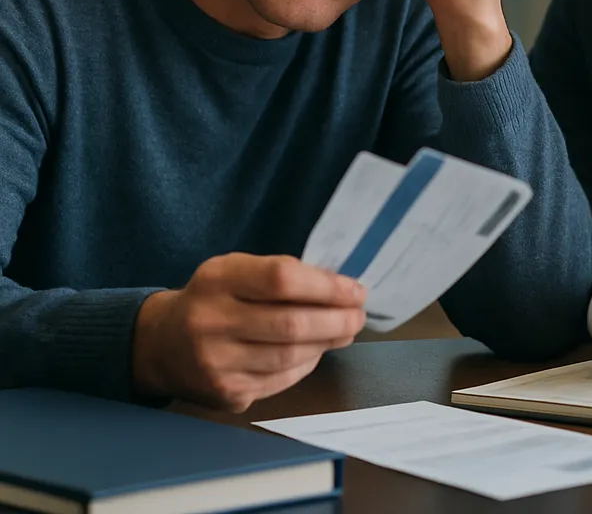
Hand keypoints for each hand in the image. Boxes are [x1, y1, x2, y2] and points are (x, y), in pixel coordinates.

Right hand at [132, 253, 366, 411]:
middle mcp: (211, 322)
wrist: (160, 344)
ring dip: (327, 343)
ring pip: (289, 357)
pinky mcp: (224, 394)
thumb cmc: (211, 298)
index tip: (355, 289)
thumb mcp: (235, 269)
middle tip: (359, 315)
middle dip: (337, 319)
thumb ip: (280, 273)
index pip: (281, 279)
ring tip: (346, 330)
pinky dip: (306, 364)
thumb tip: (339, 286)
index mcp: (217, 280)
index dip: (326, 285)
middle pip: (291, 324)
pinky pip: (279, 380)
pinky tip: (316, 351)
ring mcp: (216, 364)